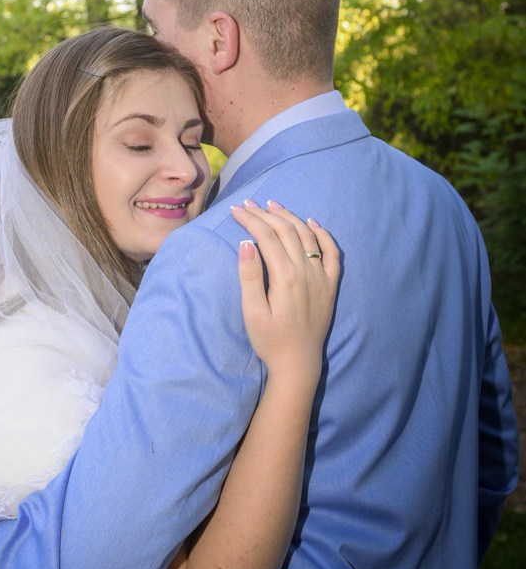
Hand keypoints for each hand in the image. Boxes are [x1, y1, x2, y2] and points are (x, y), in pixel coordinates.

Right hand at [231, 200, 339, 389]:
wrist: (298, 364)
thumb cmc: (270, 340)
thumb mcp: (252, 312)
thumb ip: (250, 277)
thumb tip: (246, 244)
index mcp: (286, 277)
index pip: (267, 236)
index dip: (250, 219)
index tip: (235, 210)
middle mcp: (307, 272)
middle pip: (287, 231)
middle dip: (266, 213)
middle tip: (248, 204)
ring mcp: (322, 277)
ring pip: (307, 235)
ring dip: (290, 217)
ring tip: (273, 205)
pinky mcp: (330, 285)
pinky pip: (332, 252)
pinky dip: (323, 234)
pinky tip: (312, 223)